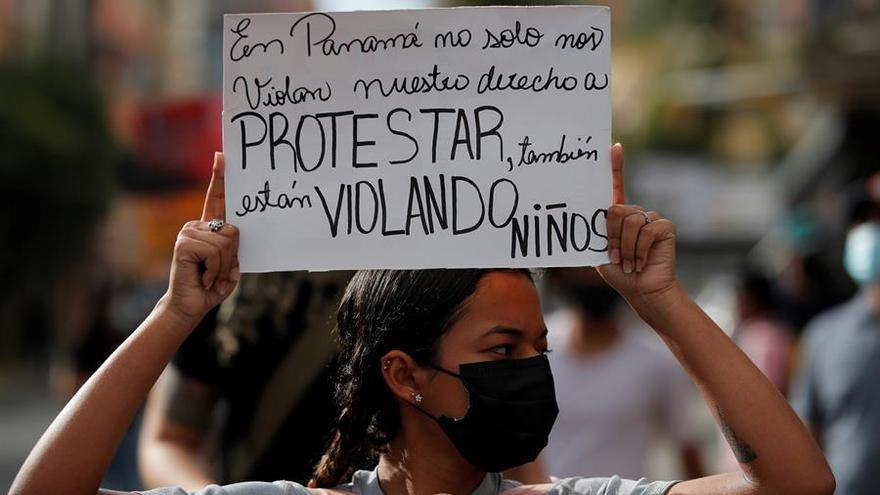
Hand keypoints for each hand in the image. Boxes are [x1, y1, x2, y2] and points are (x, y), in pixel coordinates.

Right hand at [162, 152, 239, 325]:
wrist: (190, 305)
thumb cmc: (211, 286)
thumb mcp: (229, 266)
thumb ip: (234, 250)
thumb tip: (232, 232)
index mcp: (208, 228)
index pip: (215, 198)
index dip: (219, 178)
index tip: (221, 156)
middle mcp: (196, 226)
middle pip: (233, 230)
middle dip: (232, 257)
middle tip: (218, 271)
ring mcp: (188, 233)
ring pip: (225, 243)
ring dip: (223, 267)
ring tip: (210, 276)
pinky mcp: (183, 243)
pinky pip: (215, 251)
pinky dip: (215, 269)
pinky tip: (203, 277)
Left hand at [597, 144, 678, 305]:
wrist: (642, 290)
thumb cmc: (619, 272)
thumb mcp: (600, 252)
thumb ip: (594, 234)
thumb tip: (575, 221)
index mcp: (619, 215)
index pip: (616, 186)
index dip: (615, 167)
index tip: (612, 148)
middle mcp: (635, 213)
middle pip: (615, 210)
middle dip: (612, 237)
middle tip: (616, 257)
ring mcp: (651, 218)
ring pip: (629, 221)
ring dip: (625, 247)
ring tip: (629, 263)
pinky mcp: (664, 226)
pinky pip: (645, 231)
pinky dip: (639, 250)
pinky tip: (641, 262)